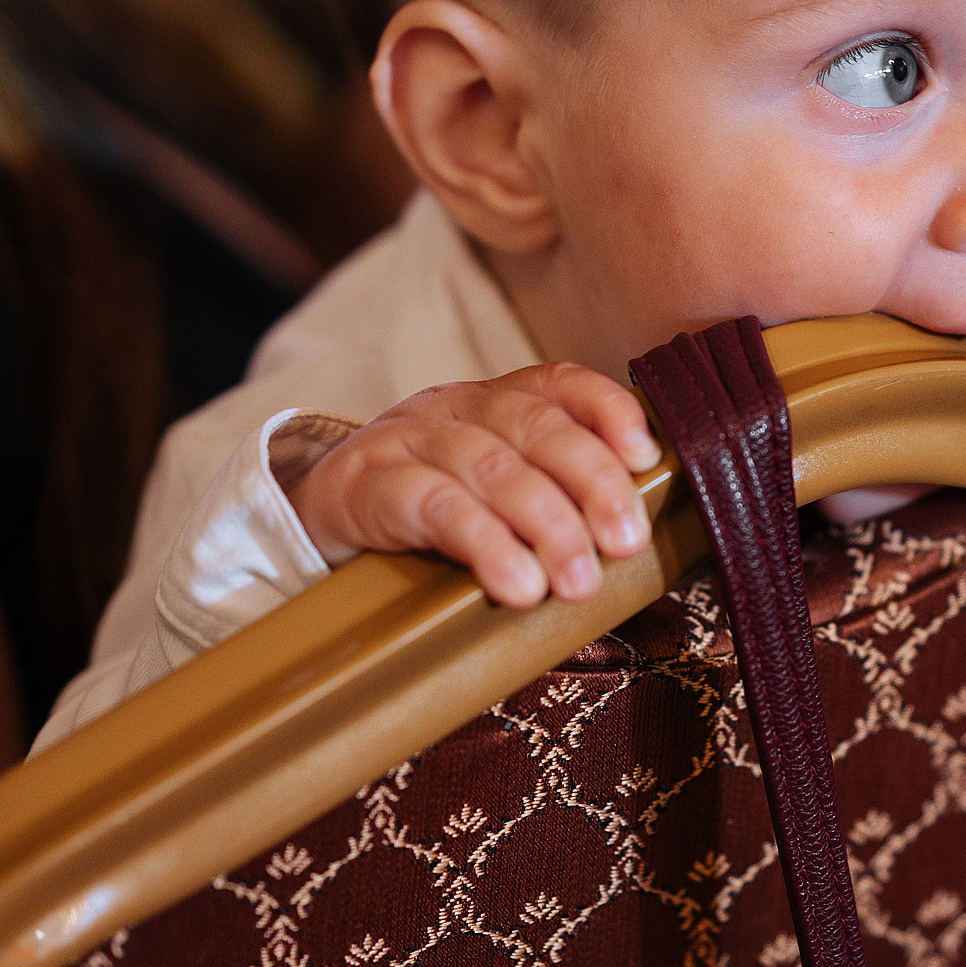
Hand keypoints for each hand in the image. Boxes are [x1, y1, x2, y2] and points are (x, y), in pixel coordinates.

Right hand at [287, 363, 662, 608]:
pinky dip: (486, 545)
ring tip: (578, 581)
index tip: (646, 456)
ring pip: (493, 468)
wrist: (319, 517)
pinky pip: (436, 507)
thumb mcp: (490, 486)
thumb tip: (630, 537)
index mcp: (496, 401)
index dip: (608, 410)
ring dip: (548, 526)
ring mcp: (411, 440)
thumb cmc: (428, 510)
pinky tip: (516, 584)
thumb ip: (551, 492)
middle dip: (593, 484)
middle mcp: (458, 408)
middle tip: (625, 542)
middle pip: (537, 429)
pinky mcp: (370, 485)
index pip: (560, 382)